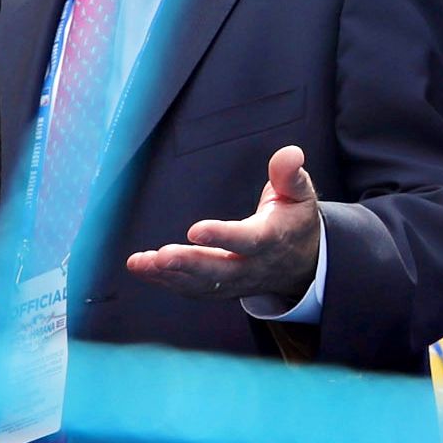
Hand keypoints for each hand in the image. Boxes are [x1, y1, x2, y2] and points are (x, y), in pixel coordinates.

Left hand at [127, 144, 323, 302]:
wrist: (301, 262)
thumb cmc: (294, 221)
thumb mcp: (300, 194)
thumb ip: (290, 175)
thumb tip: (289, 153)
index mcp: (271, 239)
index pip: (248, 240)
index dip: (223, 236)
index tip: (196, 229)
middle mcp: (252, 265)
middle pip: (219, 270)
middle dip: (189, 263)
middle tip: (162, 255)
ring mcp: (235, 281)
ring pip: (201, 284)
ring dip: (169, 274)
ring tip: (141, 262)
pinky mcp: (220, 288)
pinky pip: (192, 289)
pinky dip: (166, 281)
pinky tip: (144, 269)